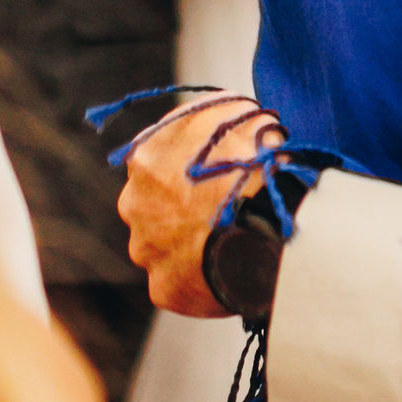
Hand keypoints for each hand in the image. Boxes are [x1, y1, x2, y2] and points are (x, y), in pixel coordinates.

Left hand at [118, 93, 280, 317]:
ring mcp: (145, 248)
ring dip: (191, 245)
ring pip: (163, 246)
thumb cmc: (255, 165)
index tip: (219, 174)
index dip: (192, 166)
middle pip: (156, 205)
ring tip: (232, 244)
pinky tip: (229, 271)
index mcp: (147, 157)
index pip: (160, 158)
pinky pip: (180, 283)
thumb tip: (226, 114)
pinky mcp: (163, 288)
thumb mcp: (241, 115)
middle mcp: (134, 202)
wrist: (267, 222)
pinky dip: (202, 280)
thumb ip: (219, 113)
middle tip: (226, 211)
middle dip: (184, 208)